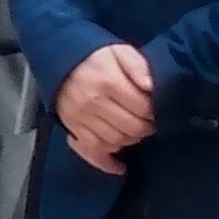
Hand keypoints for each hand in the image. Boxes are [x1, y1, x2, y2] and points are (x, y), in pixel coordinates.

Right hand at [59, 41, 157, 172]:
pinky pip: (91, 152)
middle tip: (150, 122)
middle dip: (146, 128)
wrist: (59, 59)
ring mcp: (80, 118)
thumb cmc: (96, 57)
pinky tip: (120, 166)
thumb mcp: (121, 52)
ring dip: (131, 140)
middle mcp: (93, 103)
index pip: (142, 108)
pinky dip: (107, 162)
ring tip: (135, 132)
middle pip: (131, 128)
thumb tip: (152, 87)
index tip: (158, 110)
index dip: (155, 112)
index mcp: (108, 82)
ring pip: (115, 142)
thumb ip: (139, 67)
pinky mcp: (72, 128)